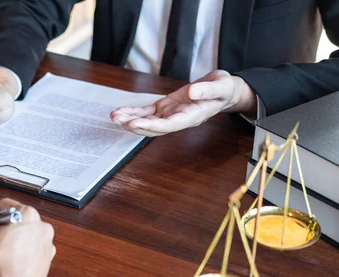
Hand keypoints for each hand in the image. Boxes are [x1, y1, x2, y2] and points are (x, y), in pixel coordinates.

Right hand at [0, 199, 55, 276]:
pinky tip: (1, 266)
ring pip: (20, 239)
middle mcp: (42, 230)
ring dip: (5, 243)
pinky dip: (14, 257)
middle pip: (14, 222)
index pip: (4, 206)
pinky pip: (25, 255)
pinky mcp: (43, 266)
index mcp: (30, 216)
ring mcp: (45, 248)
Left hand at [110, 70, 256, 135]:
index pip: (168, 125)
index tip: (134, 124)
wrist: (223, 90)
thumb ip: (208, 90)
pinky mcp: (166, 107)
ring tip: (114, 116)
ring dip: (130, 120)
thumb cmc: (224, 89)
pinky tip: (121, 111)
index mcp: (192, 117)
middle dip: (134, 125)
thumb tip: (191, 92)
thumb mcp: (221, 86)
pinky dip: (134, 112)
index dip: (150, 126)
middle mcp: (178, 119)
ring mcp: (170, 114)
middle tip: (117, 119)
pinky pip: (147, 112)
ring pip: (147, 121)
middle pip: (153, 127)